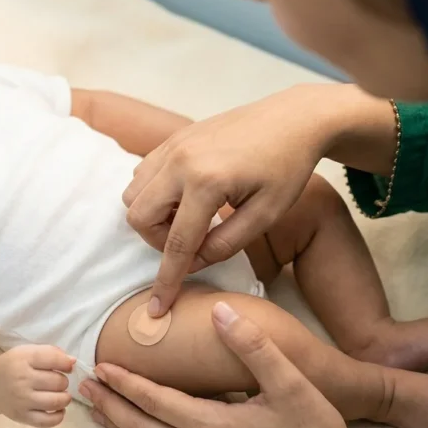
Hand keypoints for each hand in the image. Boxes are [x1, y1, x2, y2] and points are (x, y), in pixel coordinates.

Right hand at [0, 345, 75, 427]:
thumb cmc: (14, 365)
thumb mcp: (28, 352)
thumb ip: (51, 353)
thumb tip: (72, 362)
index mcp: (24, 359)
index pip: (54, 359)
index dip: (67, 364)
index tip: (67, 367)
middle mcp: (22, 379)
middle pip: (58, 382)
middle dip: (63, 382)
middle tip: (58, 382)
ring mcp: (22, 400)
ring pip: (56, 402)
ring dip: (65, 398)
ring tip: (61, 395)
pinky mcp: (22, 416)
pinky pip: (47, 421)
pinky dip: (59, 416)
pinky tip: (58, 410)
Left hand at [80, 303, 397, 427]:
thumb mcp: (290, 384)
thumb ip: (253, 346)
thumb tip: (221, 312)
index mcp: (215, 427)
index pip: (156, 401)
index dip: (125, 384)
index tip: (100, 366)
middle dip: (109, 407)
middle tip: (83, 388)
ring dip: (119, 427)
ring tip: (98, 410)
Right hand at [125, 87, 340, 315]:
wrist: (294, 118)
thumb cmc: (288, 167)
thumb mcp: (267, 215)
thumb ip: (226, 244)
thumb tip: (192, 264)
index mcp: (207, 182)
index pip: (175, 243)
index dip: (166, 280)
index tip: (158, 309)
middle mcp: (180, 161)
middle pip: (138, 217)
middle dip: (157, 241)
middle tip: (192, 242)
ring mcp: (173, 145)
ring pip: (133, 193)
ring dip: (152, 216)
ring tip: (190, 217)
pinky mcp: (173, 138)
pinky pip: (143, 173)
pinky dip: (153, 193)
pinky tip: (186, 196)